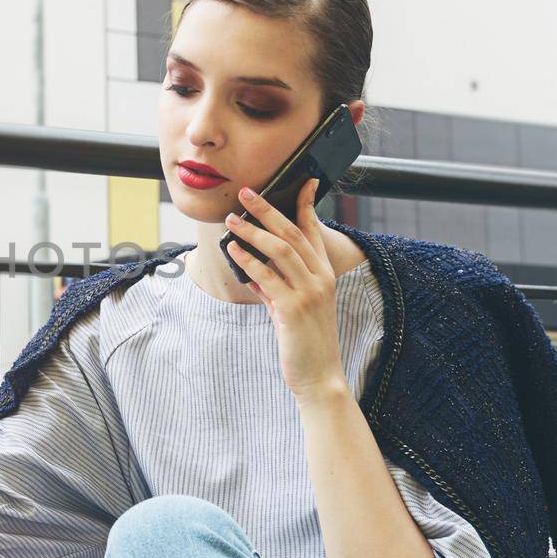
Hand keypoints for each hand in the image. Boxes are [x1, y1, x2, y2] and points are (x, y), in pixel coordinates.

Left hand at [224, 179, 349, 399]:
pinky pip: (267, 277)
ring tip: (232, 220)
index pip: (314, 231)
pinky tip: (233, 251)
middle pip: (293, 233)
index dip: (306, 204)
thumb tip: (252, 274)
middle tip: (246, 193)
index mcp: (324, 274)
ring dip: (253, 231)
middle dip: (268, 210)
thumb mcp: (290, 310)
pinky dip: (248, 261)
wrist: (319, 376)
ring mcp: (309, 292)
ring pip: (280, 249)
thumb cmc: (305, 342)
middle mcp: (320, 278)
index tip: (302, 181)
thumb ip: (274, 290)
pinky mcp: (293, 308)